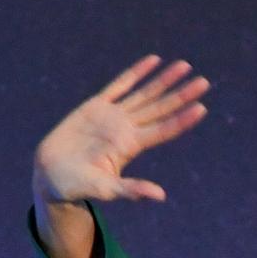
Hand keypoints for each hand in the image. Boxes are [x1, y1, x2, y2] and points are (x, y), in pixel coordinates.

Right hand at [33, 55, 209, 206]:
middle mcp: (127, 129)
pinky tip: (153, 61)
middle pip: (160, 108)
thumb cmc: (79, 186)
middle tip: (204, 82)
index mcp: (131, 146)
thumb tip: (160, 196)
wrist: (52, 174)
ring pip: (144, 93)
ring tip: (184, 65)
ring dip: (164, 80)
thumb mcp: (107, 189)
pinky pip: (119, 84)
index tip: (202, 107)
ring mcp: (113, 116)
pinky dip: (135, 73)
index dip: (182, 119)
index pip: (163, 130)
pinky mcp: (95, 106)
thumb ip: (132, 190)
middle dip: (181, 95)